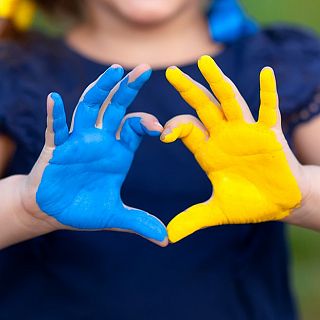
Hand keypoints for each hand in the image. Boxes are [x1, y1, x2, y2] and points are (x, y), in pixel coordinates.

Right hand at [20, 64, 167, 245]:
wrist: (53, 212)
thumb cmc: (83, 209)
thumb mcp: (115, 216)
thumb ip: (139, 223)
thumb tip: (166, 240)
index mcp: (118, 152)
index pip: (135, 127)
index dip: (148, 123)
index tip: (161, 129)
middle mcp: (101, 141)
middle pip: (116, 108)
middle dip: (128, 89)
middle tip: (143, 69)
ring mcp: (78, 141)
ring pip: (90, 108)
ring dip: (100, 90)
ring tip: (113, 71)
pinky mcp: (57, 149)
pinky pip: (56, 129)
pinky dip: (56, 115)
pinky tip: (54, 99)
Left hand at [161, 55, 305, 242]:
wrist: (279, 204)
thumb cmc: (249, 204)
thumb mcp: (217, 212)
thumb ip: (193, 219)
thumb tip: (168, 237)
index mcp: (207, 151)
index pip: (186, 130)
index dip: (173, 127)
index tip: (162, 134)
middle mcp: (223, 136)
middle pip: (203, 107)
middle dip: (188, 90)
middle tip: (171, 72)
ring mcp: (246, 132)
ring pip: (230, 101)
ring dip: (218, 82)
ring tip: (206, 61)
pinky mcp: (270, 134)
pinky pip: (268, 110)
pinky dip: (268, 92)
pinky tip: (265, 72)